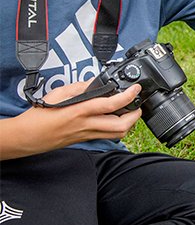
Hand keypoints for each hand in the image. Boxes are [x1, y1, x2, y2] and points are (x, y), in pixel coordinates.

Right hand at [0, 81, 142, 159]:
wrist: (27, 136)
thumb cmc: (40, 115)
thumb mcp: (59, 94)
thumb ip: (80, 88)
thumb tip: (95, 83)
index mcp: (80, 110)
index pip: (111, 104)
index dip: (128, 96)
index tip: (135, 88)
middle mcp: (86, 125)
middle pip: (121, 125)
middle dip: (135, 115)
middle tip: (137, 104)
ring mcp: (87, 135)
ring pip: (117, 134)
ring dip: (129, 124)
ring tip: (130, 112)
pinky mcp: (86, 140)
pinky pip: (108, 137)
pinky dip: (117, 129)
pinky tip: (116, 120)